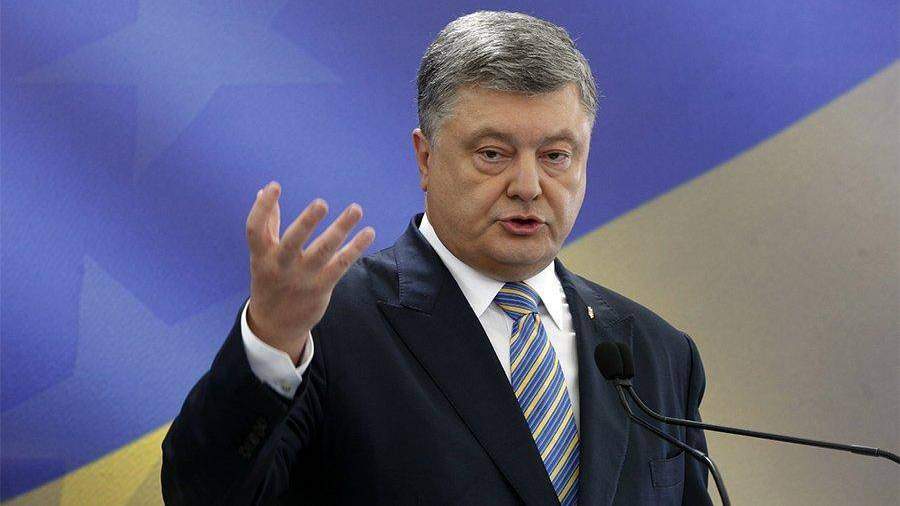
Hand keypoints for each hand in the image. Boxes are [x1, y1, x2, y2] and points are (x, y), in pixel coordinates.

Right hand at [245, 181, 374, 363]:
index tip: (274, 186)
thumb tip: (262, 191)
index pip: (255, 229)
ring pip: (323, 251)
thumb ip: (266, 225)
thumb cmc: (270, 281)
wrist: (275, 325)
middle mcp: (280, 266)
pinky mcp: (321, 287)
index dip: (263, 208)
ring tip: (356, 209)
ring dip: (341, 229)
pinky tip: (368, 232)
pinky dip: (356, 247)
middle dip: (307, 222)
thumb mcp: (262, 256)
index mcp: (261, 255)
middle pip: (292, 241)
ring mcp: (302, 278)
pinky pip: (341, 264)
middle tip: (322, 203)